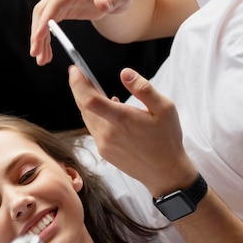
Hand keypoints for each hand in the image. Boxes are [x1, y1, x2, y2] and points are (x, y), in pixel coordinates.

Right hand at [30, 0, 132, 64]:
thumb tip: (100, 3)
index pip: (56, 2)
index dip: (45, 20)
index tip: (38, 37)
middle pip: (43, 10)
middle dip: (37, 33)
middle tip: (36, 54)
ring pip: (42, 18)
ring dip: (39, 39)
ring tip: (41, 60)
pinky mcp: (61, 7)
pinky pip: (48, 23)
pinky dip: (45, 39)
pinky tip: (47, 53)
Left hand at [68, 65, 197, 196]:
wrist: (165, 173)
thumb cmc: (167, 139)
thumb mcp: (165, 108)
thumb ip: (143, 89)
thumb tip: (124, 73)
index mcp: (122, 120)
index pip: (90, 100)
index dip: (78, 83)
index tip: (75, 70)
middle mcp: (109, 134)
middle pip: (84, 107)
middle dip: (78, 88)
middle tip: (78, 73)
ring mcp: (104, 145)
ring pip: (87, 119)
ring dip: (85, 102)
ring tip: (90, 88)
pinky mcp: (105, 152)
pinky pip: (94, 129)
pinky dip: (94, 116)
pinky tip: (105, 110)